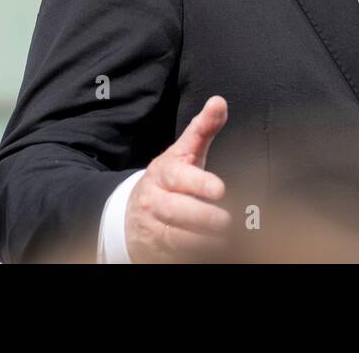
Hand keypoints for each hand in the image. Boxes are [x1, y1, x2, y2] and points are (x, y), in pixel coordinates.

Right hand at [125, 96, 231, 262]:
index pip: (179, 178)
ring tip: (226, 241)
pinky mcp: (154, 252)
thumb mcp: (184, 153)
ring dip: (200, 241)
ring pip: (174, 238)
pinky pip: (171, 256)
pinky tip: (211, 254)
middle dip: (202, 217)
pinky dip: (190, 256)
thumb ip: (203, 129)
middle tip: (227, 221)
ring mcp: (152, 229)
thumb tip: (219, 101)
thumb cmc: (170, 179)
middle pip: (176, 211)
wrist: (131, 211)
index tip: (220, 189)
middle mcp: (155, 202)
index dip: (199, 184)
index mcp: (164, 174)